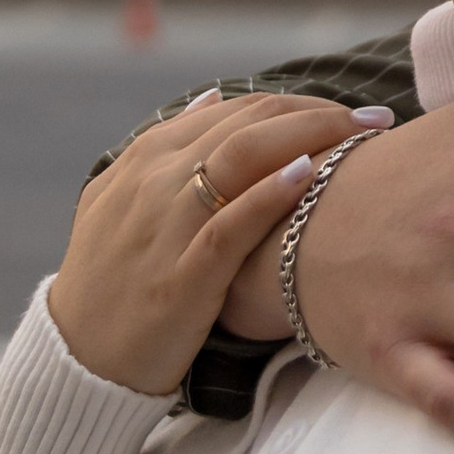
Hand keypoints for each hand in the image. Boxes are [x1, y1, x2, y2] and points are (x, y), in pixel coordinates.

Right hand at [47, 91, 379, 393]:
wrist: (80, 354)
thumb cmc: (112, 277)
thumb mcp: (120, 198)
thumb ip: (165, 147)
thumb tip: (212, 99)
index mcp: (147, 157)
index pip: (236, 108)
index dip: (298, 103)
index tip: (345, 114)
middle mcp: (156, 180)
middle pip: (249, 123)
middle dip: (319, 113)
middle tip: (373, 121)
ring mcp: (167, 225)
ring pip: (241, 156)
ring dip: (310, 136)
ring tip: (362, 136)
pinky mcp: (182, 275)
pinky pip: (229, 224)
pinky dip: (269, 194)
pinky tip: (307, 175)